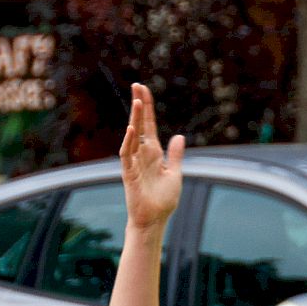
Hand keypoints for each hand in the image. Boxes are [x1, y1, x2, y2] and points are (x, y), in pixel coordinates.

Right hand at [120, 83, 184, 231]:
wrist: (154, 220)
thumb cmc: (163, 200)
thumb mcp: (175, 173)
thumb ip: (175, 155)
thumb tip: (179, 137)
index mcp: (154, 153)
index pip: (149, 125)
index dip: (147, 108)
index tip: (144, 90)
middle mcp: (142, 154)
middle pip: (139, 124)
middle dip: (138, 105)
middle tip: (137, 85)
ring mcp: (134, 162)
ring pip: (132, 135)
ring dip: (134, 118)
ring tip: (136, 101)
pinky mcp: (129, 173)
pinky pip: (126, 154)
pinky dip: (128, 142)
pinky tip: (131, 129)